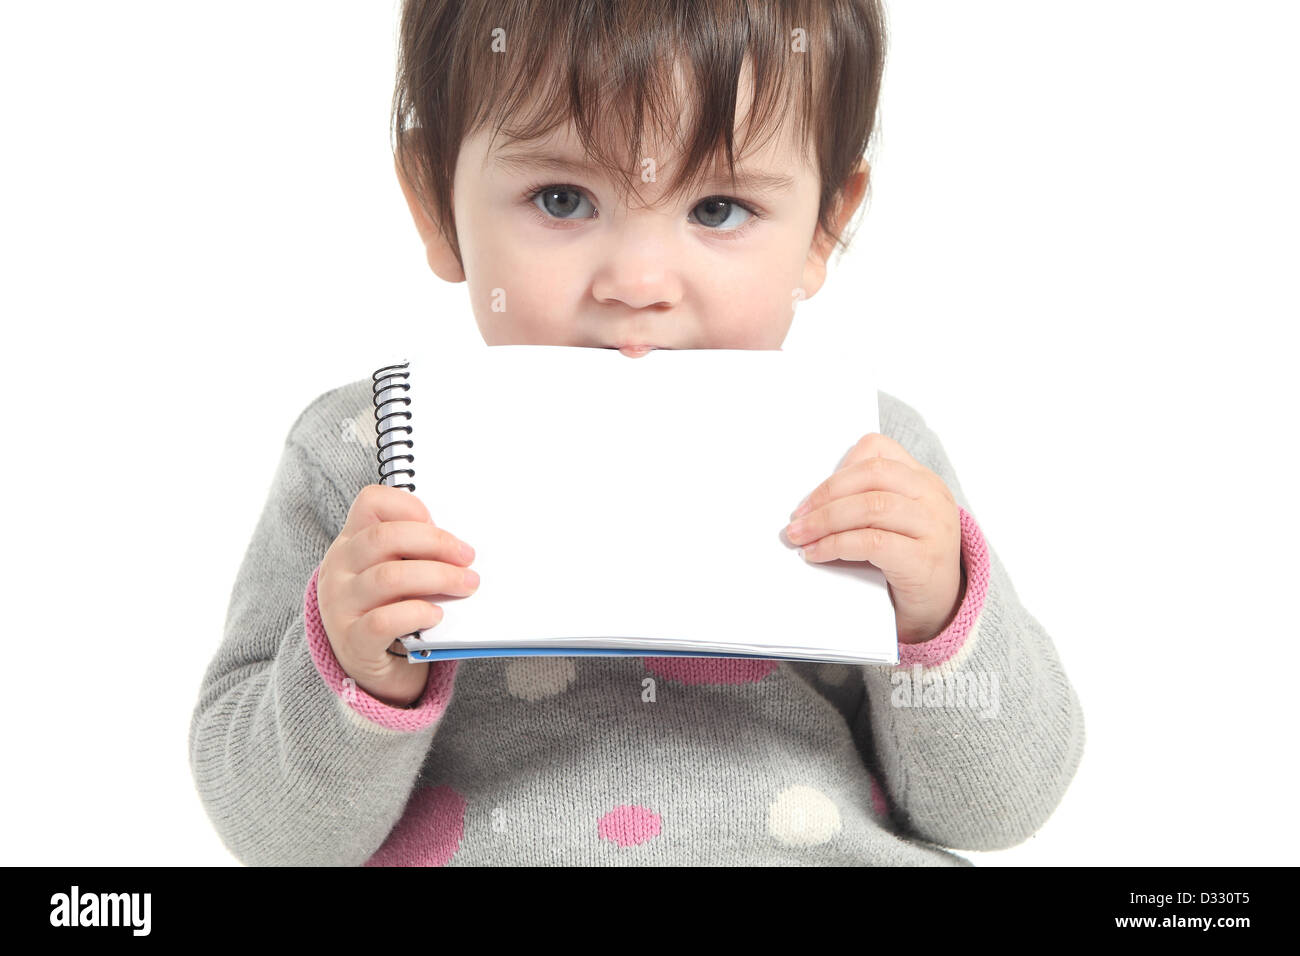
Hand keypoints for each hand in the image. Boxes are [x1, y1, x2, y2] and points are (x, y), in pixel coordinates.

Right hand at [317, 484, 480, 706]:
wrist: (366, 666)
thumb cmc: (390, 607)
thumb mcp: (393, 572)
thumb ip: (413, 553)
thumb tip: (459, 545)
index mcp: (351, 542)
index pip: (370, 502)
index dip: (408, 505)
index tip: (437, 522)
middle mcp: (338, 568)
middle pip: (384, 538)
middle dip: (436, 543)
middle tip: (468, 557)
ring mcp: (341, 605)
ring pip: (388, 578)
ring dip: (437, 577)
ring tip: (466, 585)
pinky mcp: (353, 641)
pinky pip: (385, 621)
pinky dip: (418, 613)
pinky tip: (437, 615)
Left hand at [783, 432, 964, 644]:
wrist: (939, 608)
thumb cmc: (904, 561)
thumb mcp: (891, 522)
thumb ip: (864, 502)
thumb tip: (809, 503)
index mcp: (922, 479)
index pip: (879, 449)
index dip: (841, 468)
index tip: (812, 494)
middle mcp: (932, 496)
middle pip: (872, 474)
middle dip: (826, 494)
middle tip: (797, 517)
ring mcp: (934, 527)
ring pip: (872, 506)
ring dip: (826, 520)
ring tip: (800, 536)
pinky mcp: (924, 560)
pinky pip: (874, 542)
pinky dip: (837, 545)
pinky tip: (817, 554)